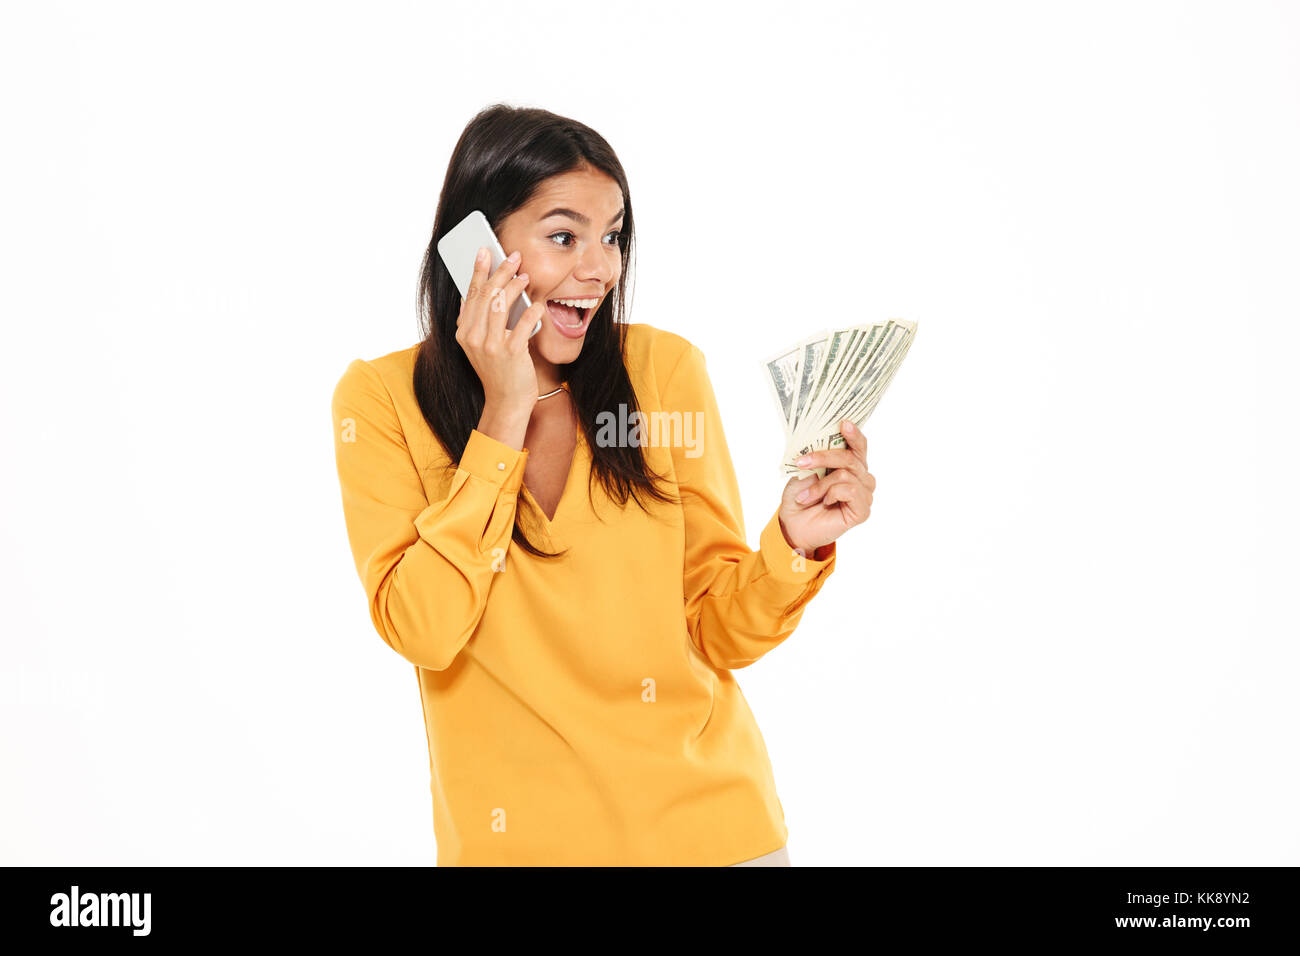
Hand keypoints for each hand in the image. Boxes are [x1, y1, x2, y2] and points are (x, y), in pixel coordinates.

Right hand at [454, 247, 548, 413]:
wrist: (506, 401)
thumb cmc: (498, 371)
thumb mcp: (478, 346)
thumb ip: (473, 322)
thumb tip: (472, 295)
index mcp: (463, 332)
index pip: (471, 294)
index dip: (479, 270)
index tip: (485, 251)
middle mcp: (473, 337)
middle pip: (486, 294)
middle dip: (500, 271)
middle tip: (514, 256)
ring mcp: (491, 345)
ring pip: (501, 304)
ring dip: (515, 285)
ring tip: (525, 276)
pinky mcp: (510, 353)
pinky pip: (523, 323)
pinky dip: (532, 310)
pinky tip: (538, 304)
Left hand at [777, 419, 875, 555]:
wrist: (794, 526)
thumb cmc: (801, 497)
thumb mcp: (805, 472)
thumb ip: (818, 457)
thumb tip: (821, 443)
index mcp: (850, 466)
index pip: (858, 446)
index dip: (854, 434)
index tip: (843, 423)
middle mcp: (862, 478)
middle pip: (850, 457)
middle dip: (823, 457)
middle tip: (801, 462)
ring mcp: (864, 494)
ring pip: (846, 474)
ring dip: (821, 485)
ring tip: (806, 497)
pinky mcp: (863, 510)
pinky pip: (850, 490)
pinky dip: (831, 494)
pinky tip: (825, 503)